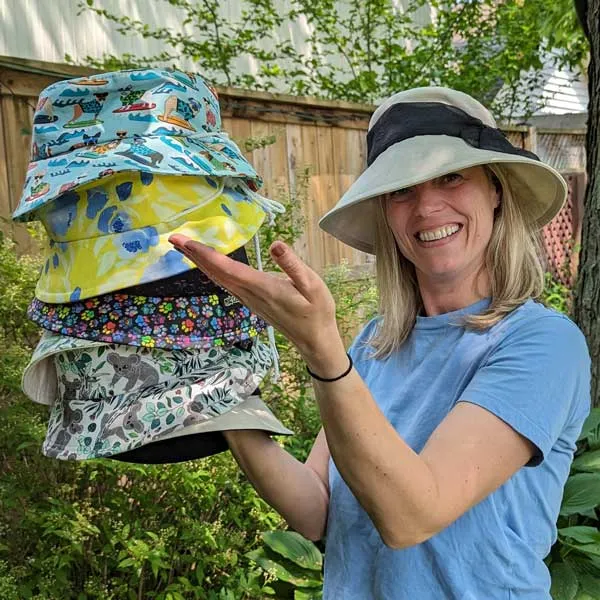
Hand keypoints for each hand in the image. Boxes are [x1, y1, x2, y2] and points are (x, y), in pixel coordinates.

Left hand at [168, 235, 344, 366]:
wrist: (315, 340)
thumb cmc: (317, 311)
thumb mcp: (313, 285)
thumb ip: (292, 265)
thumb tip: (276, 244)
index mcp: (263, 287)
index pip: (227, 268)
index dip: (204, 253)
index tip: (184, 241)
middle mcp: (250, 294)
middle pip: (216, 273)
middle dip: (194, 255)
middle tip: (173, 239)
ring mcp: (249, 300)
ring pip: (219, 279)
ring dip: (201, 263)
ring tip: (185, 248)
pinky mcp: (252, 302)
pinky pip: (226, 285)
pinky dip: (213, 271)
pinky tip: (208, 265)